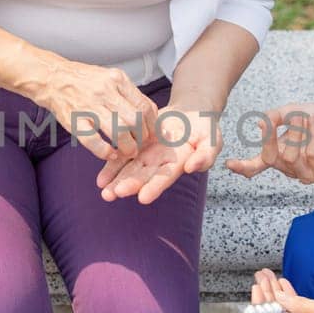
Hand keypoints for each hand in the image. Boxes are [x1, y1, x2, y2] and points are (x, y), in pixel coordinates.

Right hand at [31, 60, 158, 160]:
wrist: (53, 78)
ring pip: (119, 131)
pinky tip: (110, 154)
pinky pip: (94, 141)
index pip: (144, 106)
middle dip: (142, 138)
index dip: (152, 125)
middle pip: (135, 120)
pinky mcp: (74, 120)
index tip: (152, 134)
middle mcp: (104, 92)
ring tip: (128, 152)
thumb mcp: (110, 78)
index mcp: (117, 79)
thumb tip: (149, 114)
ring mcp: (88, 106)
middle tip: (140, 144)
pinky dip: (105, 152)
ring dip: (128, 147)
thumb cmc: (84, 81)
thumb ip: (128, 94)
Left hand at [96, 104, 219, 203]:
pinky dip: (111, 166)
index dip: (154, 187)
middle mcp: (160, 163)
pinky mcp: (137, 143)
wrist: (191, 114)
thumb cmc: (205, 130)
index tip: (143, 198)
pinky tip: (101, 179)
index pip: (165, 177)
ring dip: (116, 180)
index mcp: (178, 164)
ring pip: (129, 169)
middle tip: (113, 194)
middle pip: (142, 176)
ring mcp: (147, 154)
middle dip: (127, 186)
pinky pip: (122, 155)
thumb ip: (205, 155)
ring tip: (104, 191)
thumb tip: (193, 168)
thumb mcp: (212, 140)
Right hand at [225, 103, 313, 184]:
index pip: (258, 165)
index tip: (229, 164)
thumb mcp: (294, 112)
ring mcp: (306, 174)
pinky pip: (310, 157)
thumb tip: (259, 123)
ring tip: (306, 117)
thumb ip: (276, 117)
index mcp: (280, 155)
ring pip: (289, 157)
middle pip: (271, 157)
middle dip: (273, 136)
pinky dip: (310, 137)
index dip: (244, 166)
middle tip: (286, 116)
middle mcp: (291, 168)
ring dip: (297, 133)